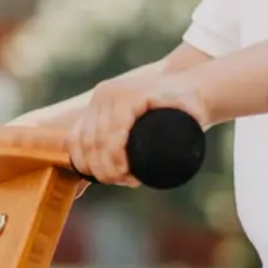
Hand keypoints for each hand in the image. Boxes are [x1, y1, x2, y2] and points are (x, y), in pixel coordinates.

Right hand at [67, 74, 208, 186]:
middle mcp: (106, 94)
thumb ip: (192, 113)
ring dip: (92, 166)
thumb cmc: (189, 101)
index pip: (111, 136)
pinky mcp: (92, 108)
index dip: (116, 163)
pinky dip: (78, 157)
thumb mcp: (193, 108)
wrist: (180, 86)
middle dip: (104, 168)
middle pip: (93, 142)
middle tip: (121, 181)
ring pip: (80, 142)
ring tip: (111, 178)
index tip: (128, 177)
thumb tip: (187, 123)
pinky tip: (89, 171)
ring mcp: (96, 100)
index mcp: (126, 95)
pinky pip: (74, 137)